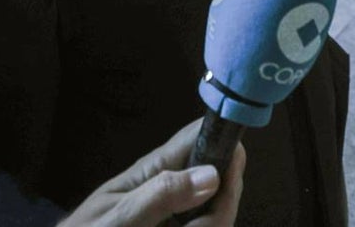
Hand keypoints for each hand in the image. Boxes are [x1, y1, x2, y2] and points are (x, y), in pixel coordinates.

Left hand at [59, 119, 245, 226]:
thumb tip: (211, 175)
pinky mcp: (180, 226)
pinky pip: (207, 226)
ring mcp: (178, 213)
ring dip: (210, 226)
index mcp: (156, 169)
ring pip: (218, 213)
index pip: (200, 136)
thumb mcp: (118, 218)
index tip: (236, 166)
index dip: (226, 143)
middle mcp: (173, 187)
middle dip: (222, 206)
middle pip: (222, 181)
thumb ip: (160, 197)